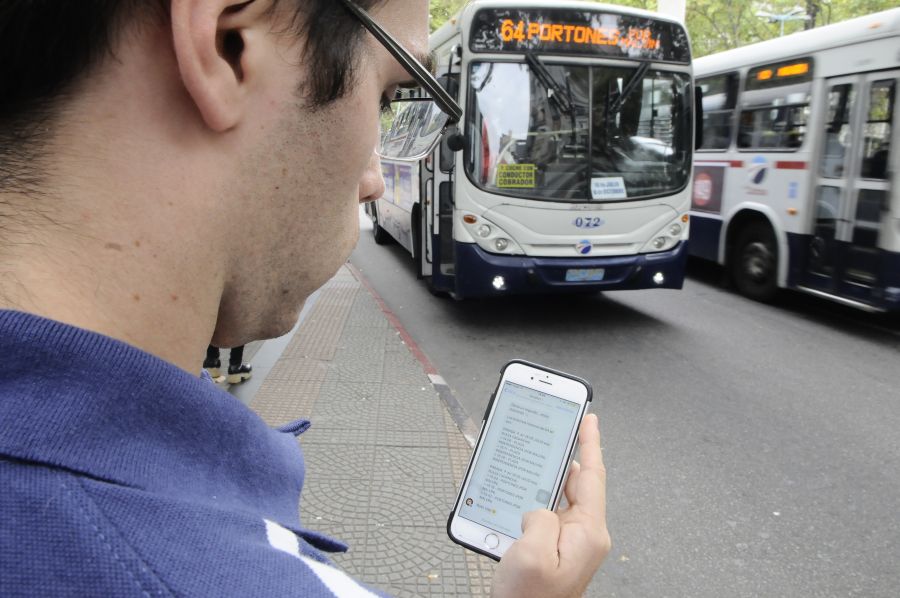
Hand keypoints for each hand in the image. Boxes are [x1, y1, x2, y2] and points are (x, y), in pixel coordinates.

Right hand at [490, 413, 609, 597]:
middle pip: (575, 483)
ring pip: (558, 498)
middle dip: (562, 457)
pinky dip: (531, 502)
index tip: (590, 418)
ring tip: (526, 466)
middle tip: (551, 431)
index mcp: (588, 533)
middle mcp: (584, 536)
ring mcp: (570, 543)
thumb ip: (539, 517)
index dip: (590, 443)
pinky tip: (516, 498)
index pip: (593, 475)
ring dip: (542, 482)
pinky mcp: (554, 549)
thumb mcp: (530, 554)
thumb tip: (538, 507)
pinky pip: (546, 515)